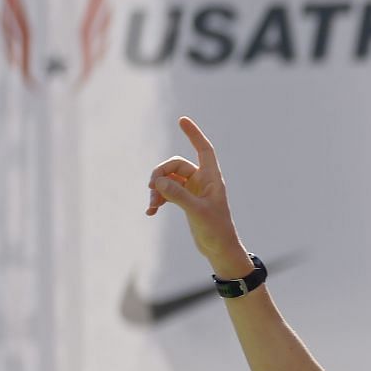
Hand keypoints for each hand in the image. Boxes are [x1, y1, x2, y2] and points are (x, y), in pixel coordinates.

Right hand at [145, 116, 248, 277]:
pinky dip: (158, 200)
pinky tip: (150, 212)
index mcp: (212, 178)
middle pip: (175, 166)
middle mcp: (202, 181)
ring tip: (152, 205)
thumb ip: (178, 196)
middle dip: (160, 174)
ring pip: (168, 180)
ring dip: (157, 190)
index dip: (194, 134)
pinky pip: (166, 193)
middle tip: (151, 188)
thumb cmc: (216, 231)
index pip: (204, 150)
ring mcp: (193, 191)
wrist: (219, 250)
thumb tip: (158, 182)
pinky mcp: (186, 201)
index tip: (182, 120)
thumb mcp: (197, 212)